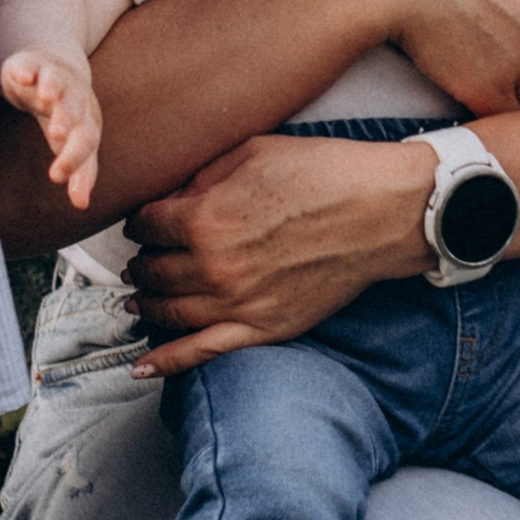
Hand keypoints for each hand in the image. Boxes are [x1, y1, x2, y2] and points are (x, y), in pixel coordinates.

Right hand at [0, 46, 102, 208]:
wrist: (54, 71)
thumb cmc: (66, 116)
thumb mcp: (73, 143)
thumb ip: (81, 172)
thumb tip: (82, 205)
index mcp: (86, 121)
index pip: (86, 141)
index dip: (74, 158)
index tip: (57, 177)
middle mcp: (74, 99)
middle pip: (75, 109)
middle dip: (67, 120)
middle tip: (57, 135)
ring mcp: (54, 79)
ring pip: (58, 84)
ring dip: (54, 91)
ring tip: (48, 98)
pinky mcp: (32, 64)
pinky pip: (30, 64)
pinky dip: (27, 70)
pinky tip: (22, 76)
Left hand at [124, 133, 430, 376]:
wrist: (380, 211)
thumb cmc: (322, 172)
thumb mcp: (252, 153)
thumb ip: (202, 177)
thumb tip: (171, 198)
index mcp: (204, 219)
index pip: (146, 225)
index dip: (141, 220)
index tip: (144, 220)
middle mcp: (212, 267)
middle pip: (153, 270)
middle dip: (142, 261)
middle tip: (142, 257)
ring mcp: (237, 304)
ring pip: (169, 312)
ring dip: (147, 304)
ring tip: (139, 298)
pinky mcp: (264, 328)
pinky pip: (203, 352)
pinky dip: (168, 361)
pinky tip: (142, 366)